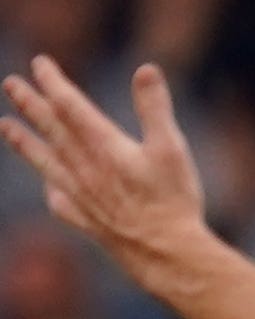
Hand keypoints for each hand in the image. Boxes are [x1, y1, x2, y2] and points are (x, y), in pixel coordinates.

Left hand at [0, 55, 214, 279]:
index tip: (40, 63)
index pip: (70, 105)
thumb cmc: (174, 200)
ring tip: (5, 126)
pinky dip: (51, 189)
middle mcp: (84, 167)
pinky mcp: (87, 220)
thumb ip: (155, 108)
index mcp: (104, 146)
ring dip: (24, 142)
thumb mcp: (172, 148)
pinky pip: (60, 201)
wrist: (167, 254)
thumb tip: (146, 69)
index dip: (53, 82)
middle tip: (11, 84)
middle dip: (30, 104)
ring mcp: (81, 195)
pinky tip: (49, 186)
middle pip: (51, 129)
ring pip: (45, 162)